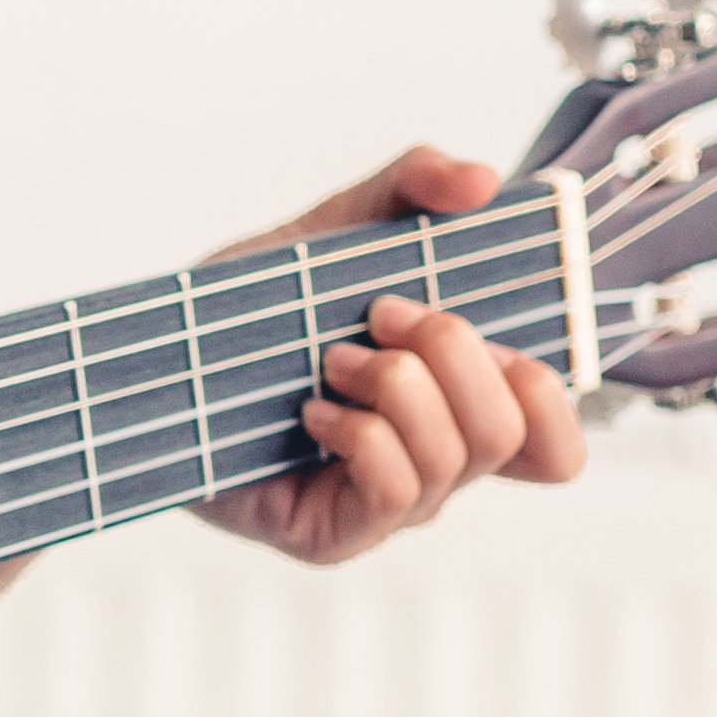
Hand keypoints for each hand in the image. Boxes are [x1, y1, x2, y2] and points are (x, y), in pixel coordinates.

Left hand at [194, 145, 585, 567]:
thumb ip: (413, 185)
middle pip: (512, 434)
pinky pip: (394, 489)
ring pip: (454, 457)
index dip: (545, 391)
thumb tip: (482, 181)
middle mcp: (436, 469)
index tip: (481, 323)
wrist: (160, 358)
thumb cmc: (258, 307)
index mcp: (457, 412)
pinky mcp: (335, 535)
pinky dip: (362, 432)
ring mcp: (387, 509)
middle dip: (454, 350)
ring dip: (397, 385)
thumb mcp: (339, 226)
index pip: (557, 448)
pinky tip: (311, 410)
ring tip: (331, 357)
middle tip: (380, 312)